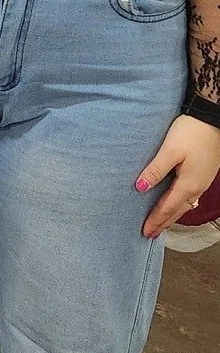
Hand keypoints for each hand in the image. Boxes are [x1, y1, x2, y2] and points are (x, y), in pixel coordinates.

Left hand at [137, 113, 219, 237]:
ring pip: (185, 204)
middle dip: (164, 222)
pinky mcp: (204, 174)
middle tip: (150, 234)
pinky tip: (176, 204)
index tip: (145, 231)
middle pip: (178, 210)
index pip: (167, 207)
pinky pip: (190, 196)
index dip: (156, 219)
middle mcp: (197, 187)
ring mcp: (202, 181)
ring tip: (161, 224)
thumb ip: (155, 169)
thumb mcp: (169, 150)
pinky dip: (180, 205)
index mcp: (188, 184)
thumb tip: (141, 187)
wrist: (211, 119)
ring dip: (172, 215)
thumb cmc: (190, 132)